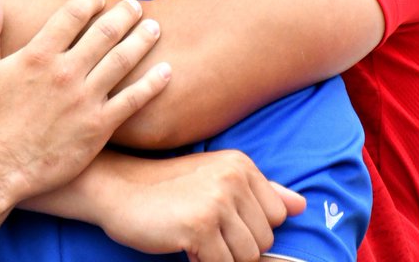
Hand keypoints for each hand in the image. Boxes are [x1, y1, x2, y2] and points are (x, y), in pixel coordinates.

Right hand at [0, 0, 171, 202]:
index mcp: (39, 55)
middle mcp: (66, 72)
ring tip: (154, 28)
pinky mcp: (99, 126)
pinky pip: (133, 100)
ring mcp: (85, 99)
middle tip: (136, 8)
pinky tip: (166, 71)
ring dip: (142, 40)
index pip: (72, 15)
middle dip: (124, 16)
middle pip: (105, 33)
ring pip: (123, 60)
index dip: (89, 1)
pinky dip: (152, 84)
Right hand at [98, 151, 305, 261]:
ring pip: (248, 256)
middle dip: (236, 247)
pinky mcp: (200, 226)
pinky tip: (186, 247)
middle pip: (264, 239)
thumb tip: (301, 206)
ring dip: (223, 258)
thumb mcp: (217, 181)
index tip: (220, 223)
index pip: (276, 216)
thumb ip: (262, 193)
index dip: (249, 229)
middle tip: (203, 232)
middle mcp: (234, 178)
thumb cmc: (167, 189)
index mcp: (242, 165)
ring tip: (196, 239)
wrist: (118, 190)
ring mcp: (218, 201)